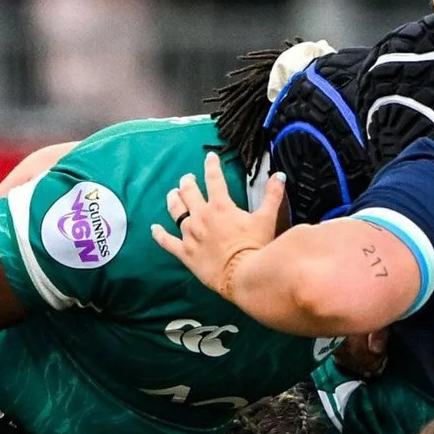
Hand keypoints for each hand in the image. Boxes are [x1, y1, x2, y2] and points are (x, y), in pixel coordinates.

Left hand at [156, 159, 282, 298]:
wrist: (243, 275)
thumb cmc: (257, 247)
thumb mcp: (267, 219)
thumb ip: (272, 196)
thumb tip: (279, 176)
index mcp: (220, 206)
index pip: (214, 179)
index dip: (211, 166)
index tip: (210, 158)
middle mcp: (201, 216)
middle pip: (188, 192)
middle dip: (187, 182)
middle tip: (188, 178)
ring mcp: (190, 233)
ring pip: (175, 211)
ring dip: (173, 199)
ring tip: (173, 194)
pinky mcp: (184, 252)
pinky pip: (166, 241)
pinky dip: (159, 234)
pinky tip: (154, 229)